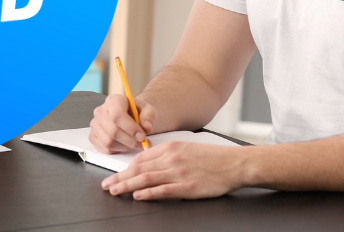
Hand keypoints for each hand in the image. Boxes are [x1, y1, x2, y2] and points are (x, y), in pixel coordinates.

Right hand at [89, 95, 156, 153]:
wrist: (130, 116)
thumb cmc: (138, 112)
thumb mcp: (149, 110)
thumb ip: (149, 117)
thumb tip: (146, 128)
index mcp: (113, 101)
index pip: (117, 115)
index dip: (130, 128)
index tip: (142, 136)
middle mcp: (100, 111)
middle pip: (113, 131)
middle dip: (130, 141)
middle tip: (142, 143)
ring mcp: (95, 124)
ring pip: (108, 142)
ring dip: (125, 147)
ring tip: (134, 143)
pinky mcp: (93, 136)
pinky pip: (105, 149)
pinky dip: (118, 150)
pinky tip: (125, 145)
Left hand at [101, 141, 246, 199]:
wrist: (235, 163)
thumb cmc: (213, 157)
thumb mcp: (186, 148)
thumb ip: (168, 155)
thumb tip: (149, 164)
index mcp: (171, 147)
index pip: (141, 158)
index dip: (126, 168)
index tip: (116, 175)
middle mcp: (172, 158)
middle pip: (139, 168)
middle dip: (120, 177)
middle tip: (107, 185)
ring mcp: (179, 173)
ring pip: (146, 178)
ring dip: (127, 185)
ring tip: (115, 191)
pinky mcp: (188, 186)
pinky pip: (163, 190)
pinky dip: (148, 193)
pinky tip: (137, 195)